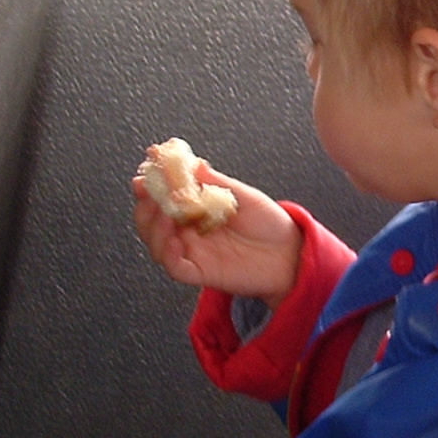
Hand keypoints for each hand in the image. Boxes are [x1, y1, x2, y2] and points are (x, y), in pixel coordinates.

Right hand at [133, 161, 301, 304]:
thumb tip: (194, 164)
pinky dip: (168, 254)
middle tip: (149, 191)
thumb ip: (216, 182)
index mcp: (195, 211)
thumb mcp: (243, 196)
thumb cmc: (269, 224)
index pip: (162, 199)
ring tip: (164, 213)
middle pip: (151, 222)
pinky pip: (175, 267)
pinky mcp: (201, 273)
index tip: (146, 172)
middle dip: (146, 206)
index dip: (150, 187)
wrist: (291, 253)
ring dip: (154, 227)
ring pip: (156, 245)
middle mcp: (189, 232)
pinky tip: (173, 240)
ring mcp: (193, 253)